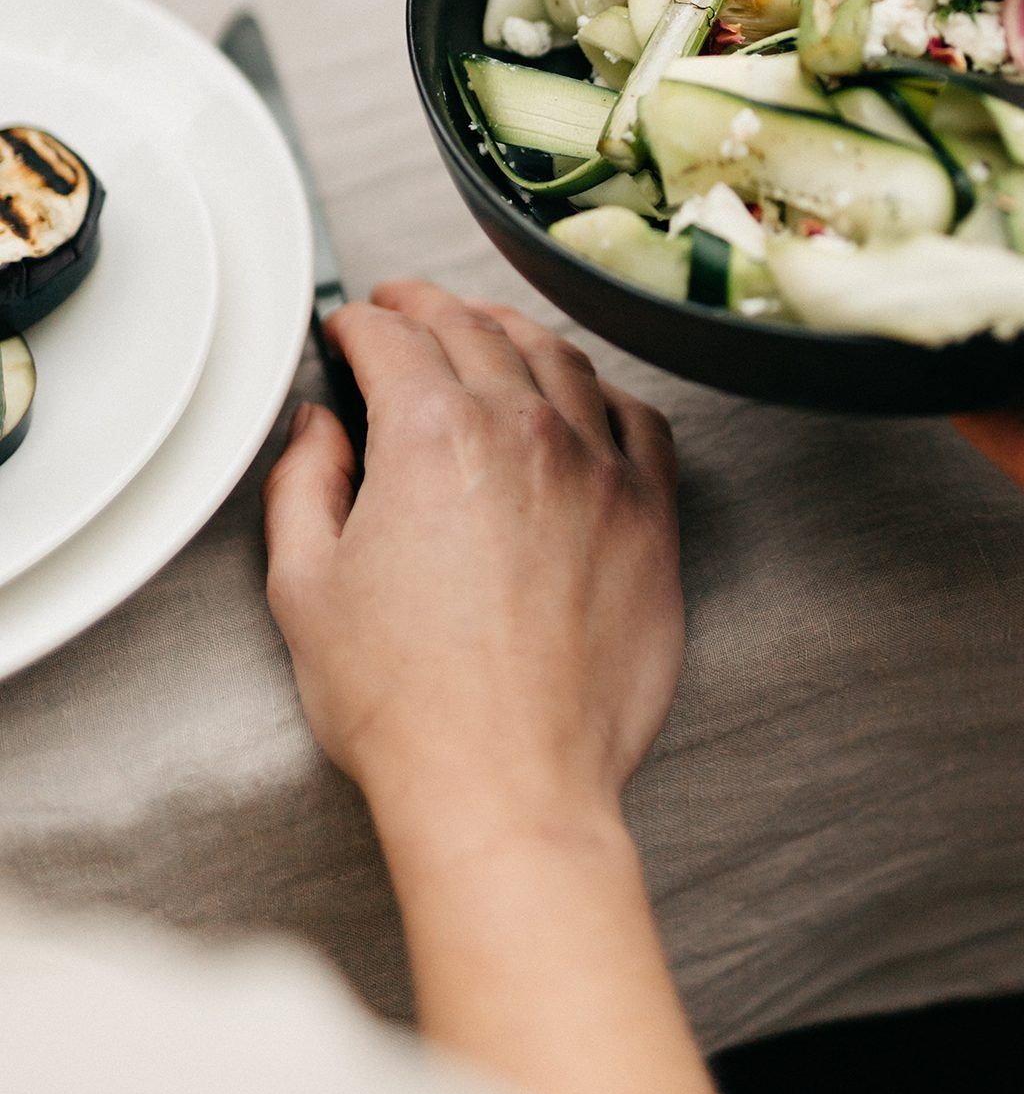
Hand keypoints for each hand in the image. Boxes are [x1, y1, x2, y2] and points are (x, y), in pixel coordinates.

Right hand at [264, 281, 682, 839]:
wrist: (508, 785)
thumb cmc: (407, 705)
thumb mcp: (305, 588)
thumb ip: (303, 484)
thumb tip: (317, 428)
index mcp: (433, 434)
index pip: (394, 338)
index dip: (361, 322)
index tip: (350, 326)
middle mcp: (525, 430)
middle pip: (475, 330)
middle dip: (429, 307)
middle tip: (406, 307)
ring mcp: (598, 467)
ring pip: (558, 358)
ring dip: (512, 331)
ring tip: (487, 331)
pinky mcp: (651, 514)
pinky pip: (637, 418)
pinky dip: (601, 391)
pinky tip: (582, 398)